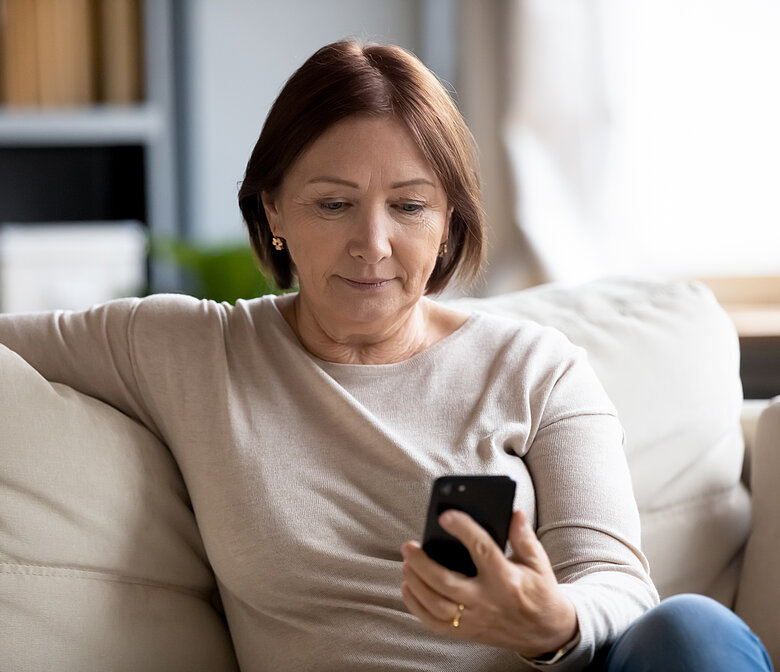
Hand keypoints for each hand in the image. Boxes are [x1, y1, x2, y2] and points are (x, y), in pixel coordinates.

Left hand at [400, 509, 577, 658]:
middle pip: (447, 583)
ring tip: (406, 563)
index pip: (481, 550)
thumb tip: (514, 512)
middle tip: (409, 545)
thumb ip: (523, 537)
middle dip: (423, 563)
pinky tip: (408, 588)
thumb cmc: (540, 591)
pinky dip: (417, 607)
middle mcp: (488, 601)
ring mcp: (476, 620)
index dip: (463, 530)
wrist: (547, 633)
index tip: (446, 516)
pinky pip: (436, 624)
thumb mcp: (538, 562)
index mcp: (507, 579)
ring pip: (437, 605)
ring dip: (416, 584)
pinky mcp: (468, 633)